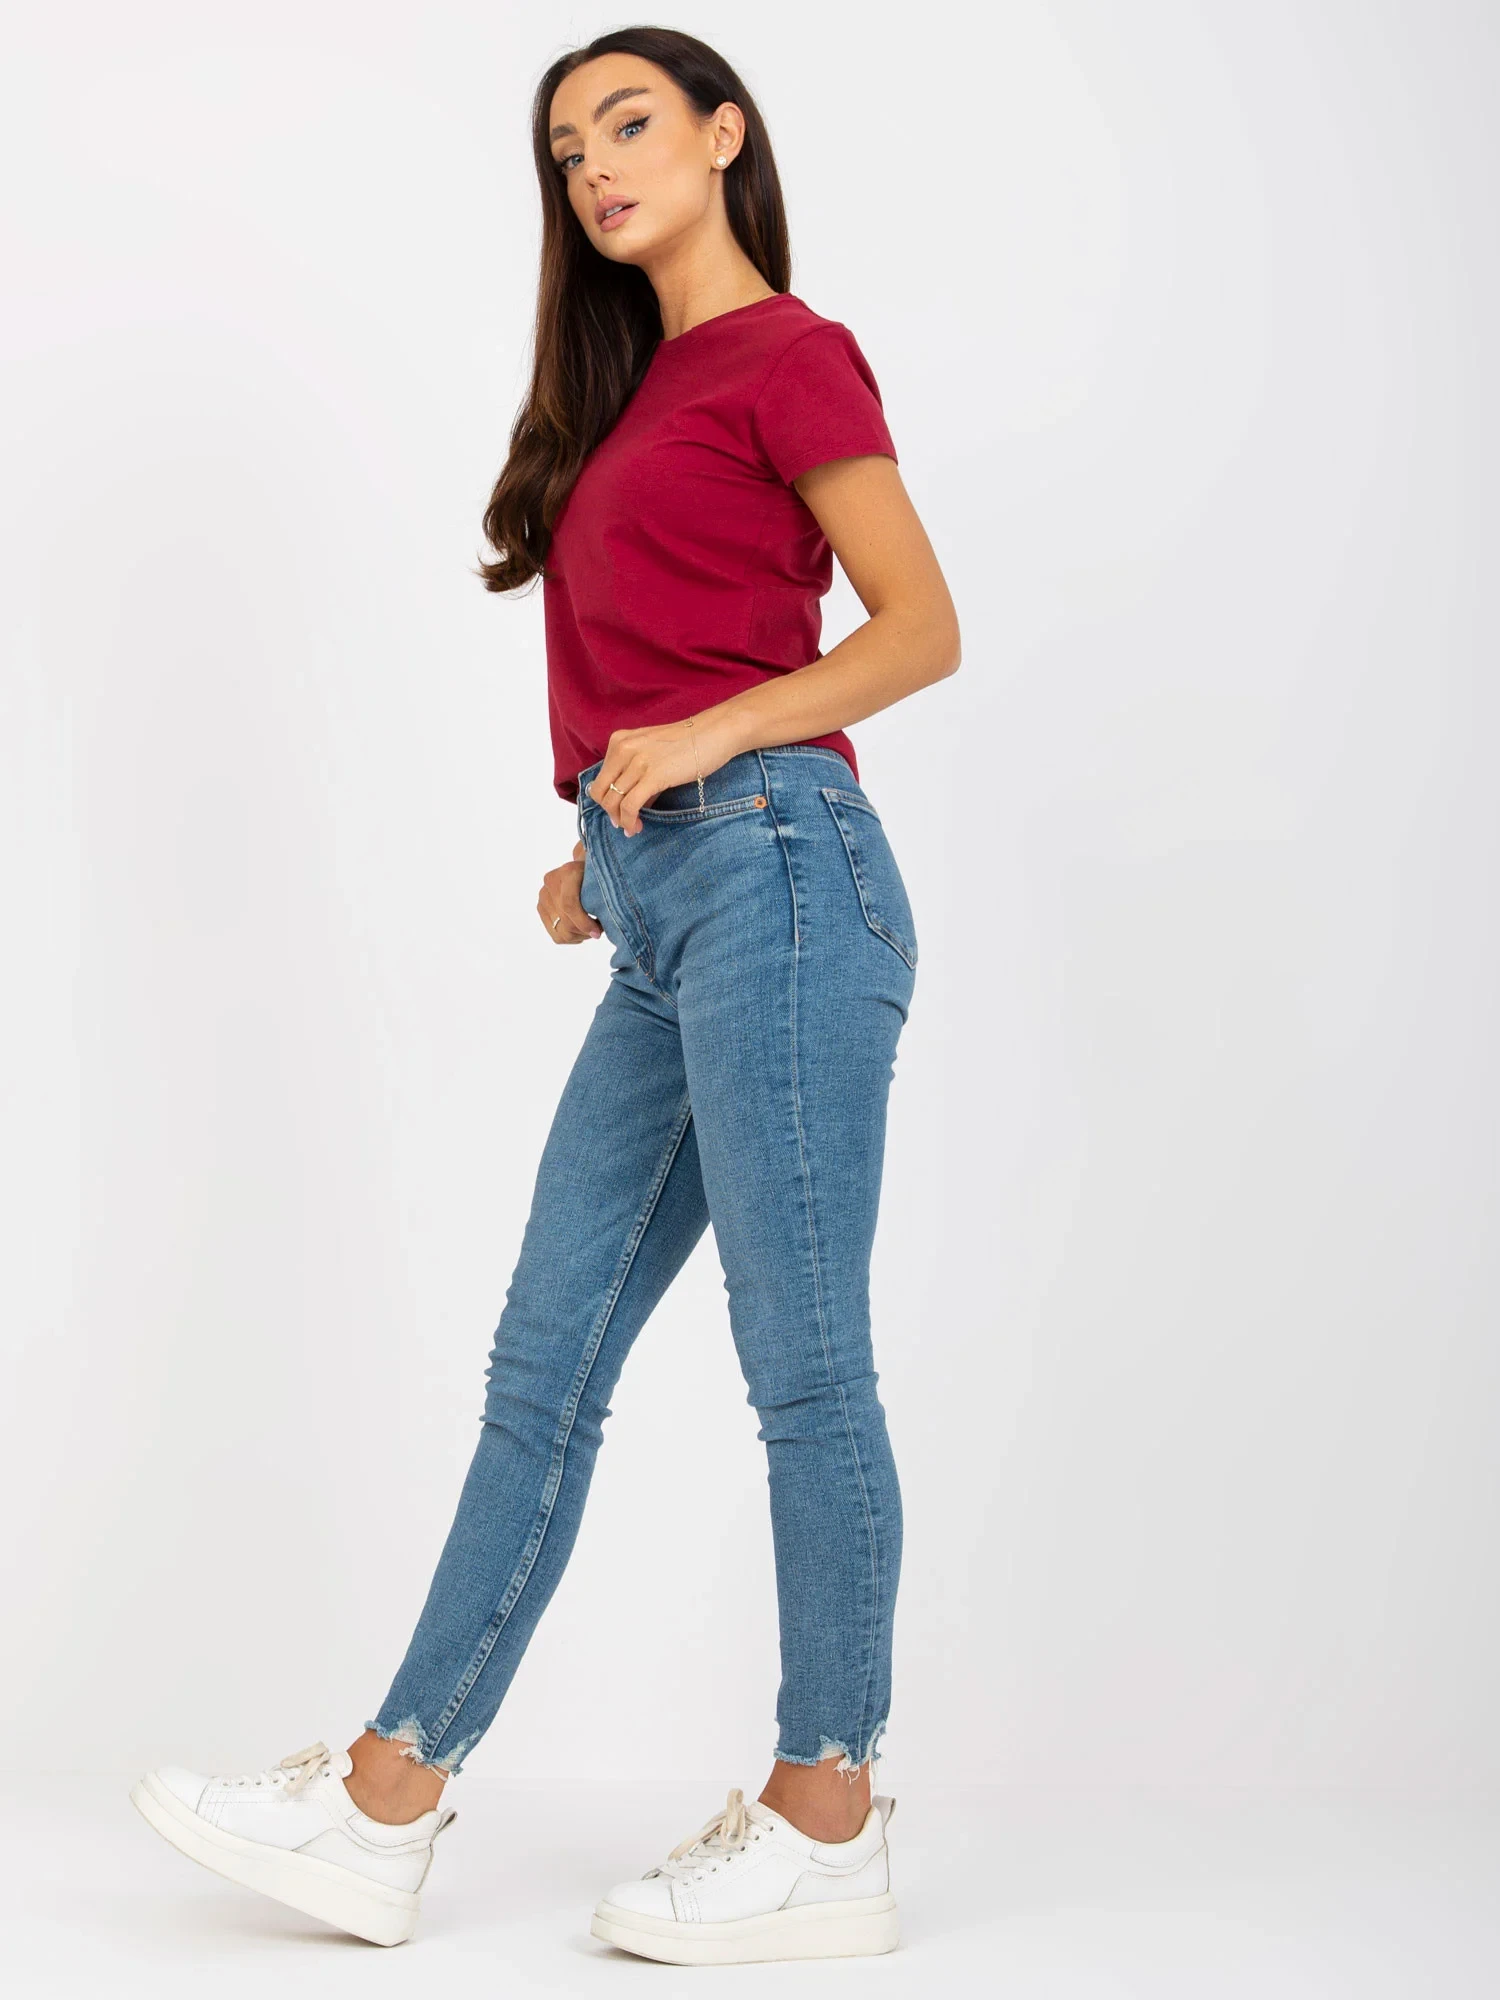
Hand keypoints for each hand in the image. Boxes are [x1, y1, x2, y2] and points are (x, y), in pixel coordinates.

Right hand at [538, 838, 602, 943]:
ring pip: (560, 931)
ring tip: (591, 929)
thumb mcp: (606, 880)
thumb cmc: (599, 875)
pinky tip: (582, 931)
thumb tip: (607, 921)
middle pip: (565, 921)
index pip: (569, 904)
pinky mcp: (541, 907)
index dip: (584, 923)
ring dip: (579, 936)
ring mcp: (544, 895)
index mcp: (569, 871)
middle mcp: (551, 881)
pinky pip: (556, 935)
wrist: (584, 868)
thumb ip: (605, 896)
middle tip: (599, 930)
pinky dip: (572, 938)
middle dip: (584, 931)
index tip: (598, 933)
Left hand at [585, 714, 738, 834]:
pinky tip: (636, 827)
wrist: (713, 733)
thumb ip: (636, 774)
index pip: (599, 778)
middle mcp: (623, 749)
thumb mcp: (651, 752)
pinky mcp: (652, 776)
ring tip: (632, 828)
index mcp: (619, 741)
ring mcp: (637, 762)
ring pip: (613, 801)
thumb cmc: (687, 743)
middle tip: (622, 824)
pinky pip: (630, 806)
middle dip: (610, 812)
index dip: (605, 800)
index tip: (617, 812)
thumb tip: (631, 805)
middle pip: (601, 791)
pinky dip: (629, 821)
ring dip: (621, 820)